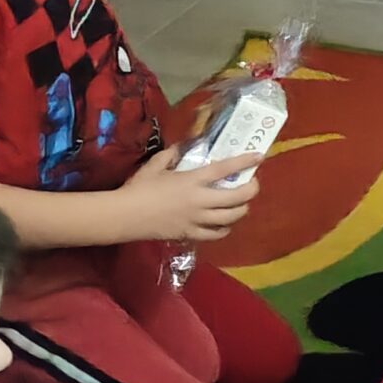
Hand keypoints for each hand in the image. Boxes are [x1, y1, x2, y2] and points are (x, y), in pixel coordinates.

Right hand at [117, 149, 261, 241]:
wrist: (123, 216)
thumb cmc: (138, 188)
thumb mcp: (154, 165)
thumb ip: (170, 155)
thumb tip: (181, 148)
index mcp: (192, 180)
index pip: (225, 168)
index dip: (244, 161)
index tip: (259, 156)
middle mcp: (199, 200)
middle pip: (238, 197)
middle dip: (252, 189)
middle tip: (252, 184)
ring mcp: (196, 219)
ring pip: (231, 217)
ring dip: (242, 209)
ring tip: (241, 204)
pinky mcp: (190, 234)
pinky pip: (216, 234)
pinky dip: (225, 228)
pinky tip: (225, 223)